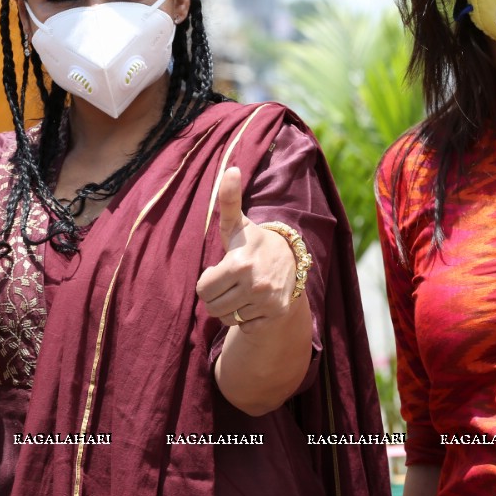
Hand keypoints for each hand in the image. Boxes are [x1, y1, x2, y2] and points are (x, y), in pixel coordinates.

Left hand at [196, 167, 297, 332]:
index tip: (220, 270)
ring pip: (227, 319)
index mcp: (240, 263)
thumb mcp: (237, 224)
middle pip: (212, 307)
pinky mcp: (276, 315)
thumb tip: (230, 168)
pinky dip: (247, 318)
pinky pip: (245, 326)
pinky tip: (255, 302)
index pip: (203, 289)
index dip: (208, 280)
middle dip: (216, 296)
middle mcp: (255, 284)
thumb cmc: (254, 243)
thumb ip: (228, 200)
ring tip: (241, 291)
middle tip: (229, 282)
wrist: (292, 260)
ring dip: (230, 308)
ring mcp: (267, 302)